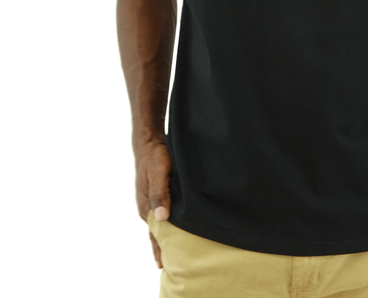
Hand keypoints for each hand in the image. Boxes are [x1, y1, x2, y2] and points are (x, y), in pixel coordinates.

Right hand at [135, 140, 172, 269]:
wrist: (150, 141)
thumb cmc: (155, 156)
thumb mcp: (158, 172)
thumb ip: (159, 193)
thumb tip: (161, 218)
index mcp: (146, 207)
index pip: (154, 235)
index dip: (160, 250)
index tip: (164, 266)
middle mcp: (149, 207)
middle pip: (158, 232)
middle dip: (165, 247)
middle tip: (175, 265)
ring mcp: (153, 201)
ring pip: (163, 223)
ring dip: (169, 235)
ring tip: (178, 251)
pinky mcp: (160, 193)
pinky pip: (166, 211)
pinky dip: (172, 222)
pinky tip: (180, 226)